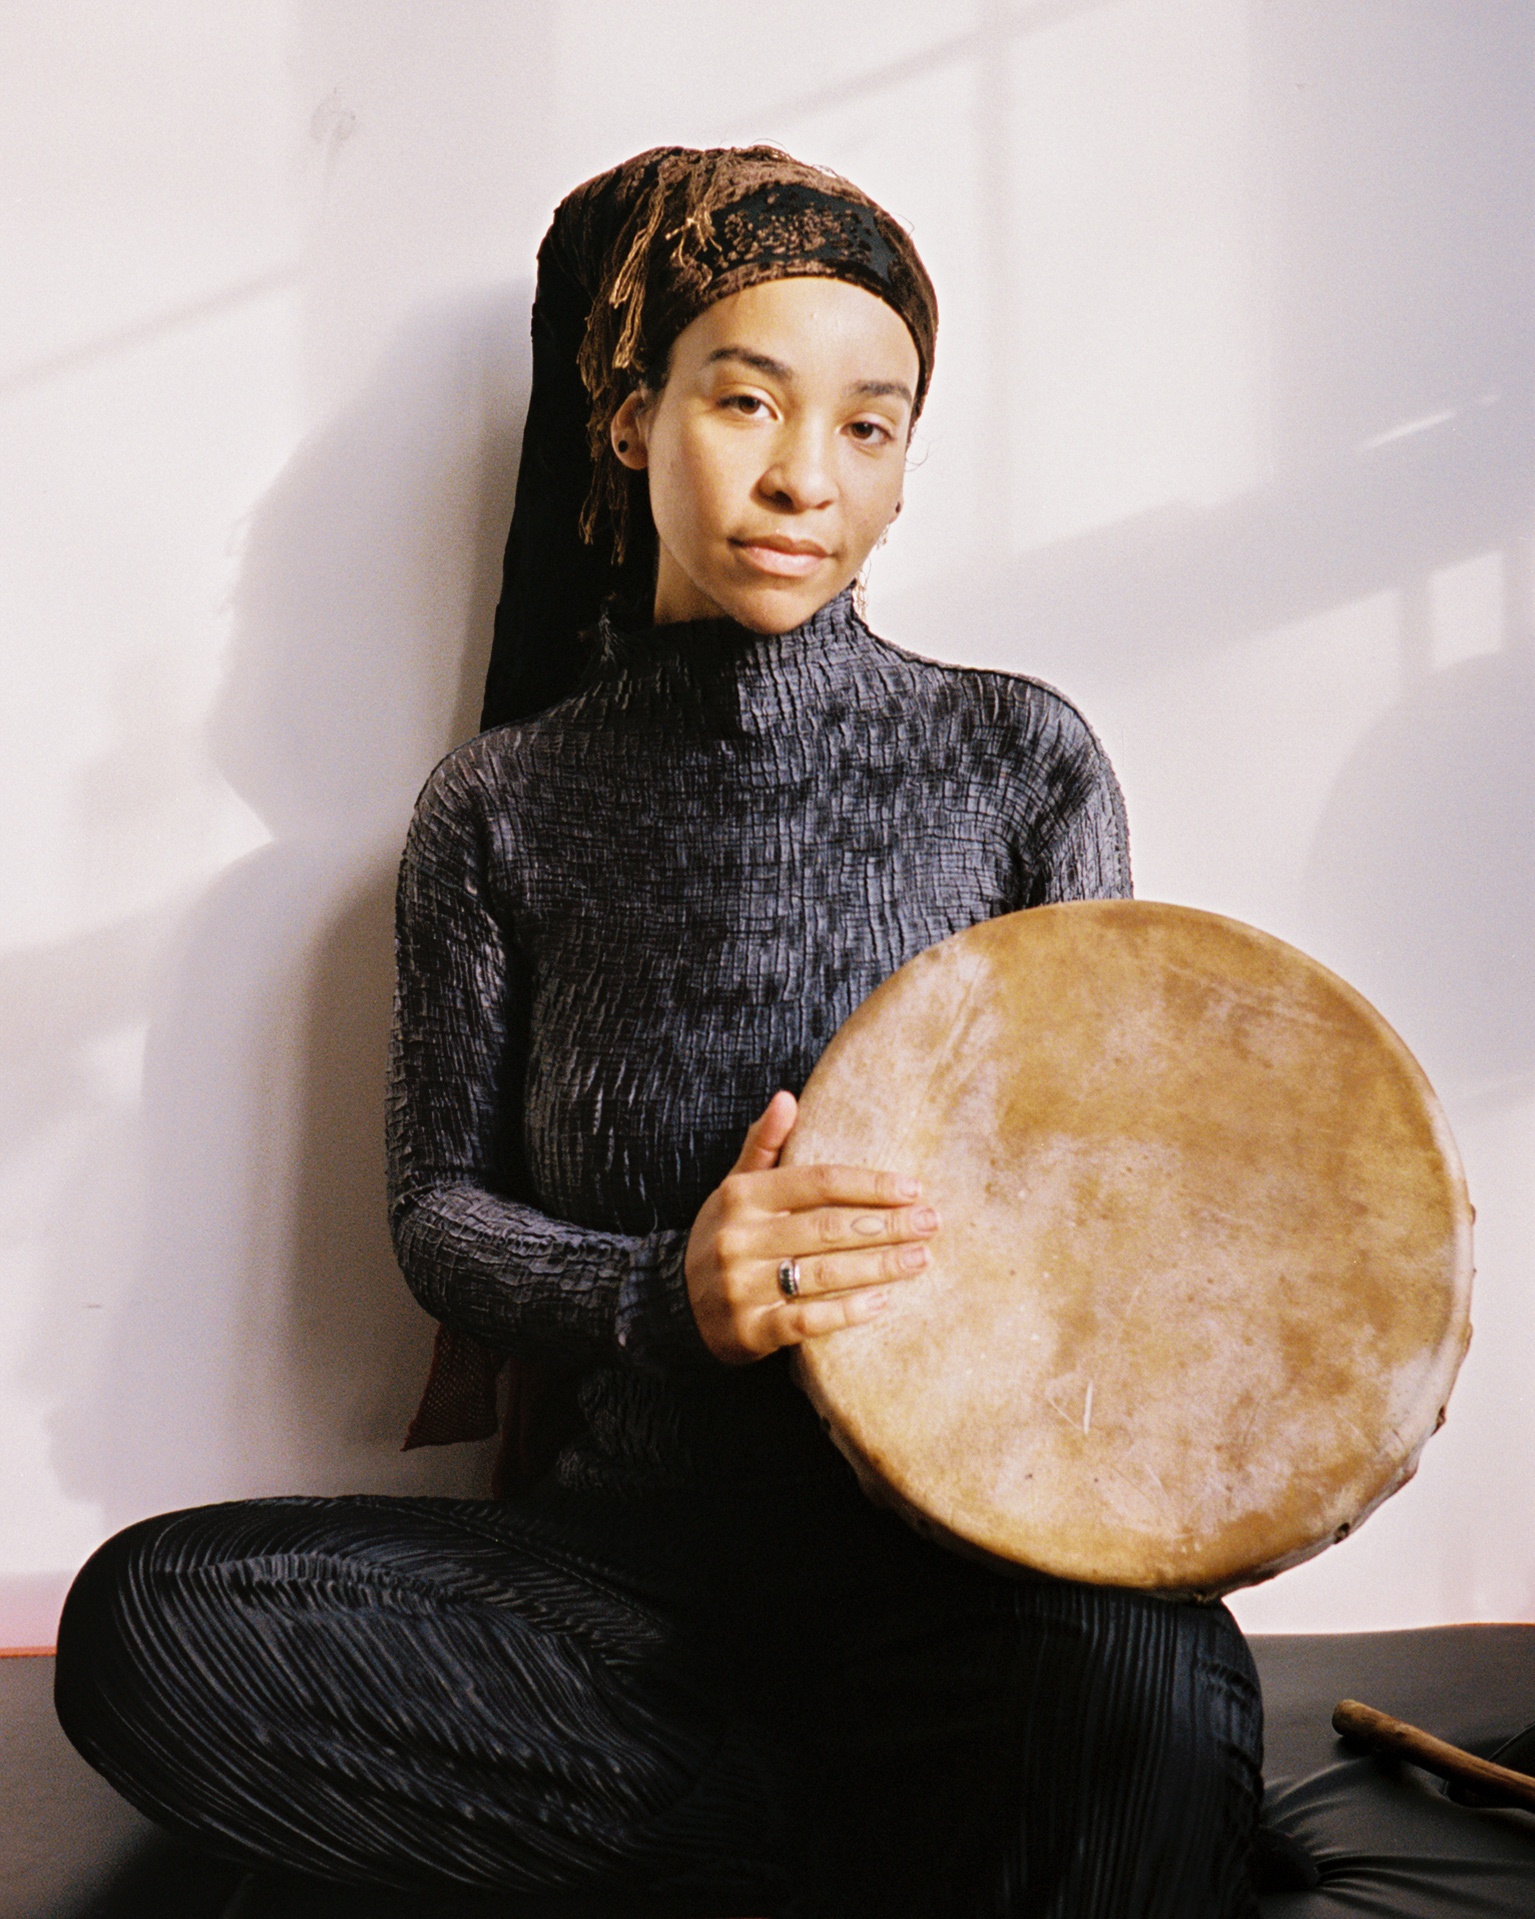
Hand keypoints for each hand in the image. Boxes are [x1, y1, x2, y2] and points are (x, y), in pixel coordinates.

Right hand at [685, 1090, 937, 1364]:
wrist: (674, 1306)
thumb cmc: (722, 1236)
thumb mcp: (735, 1188)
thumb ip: (764, 1145)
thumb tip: (787, 1097)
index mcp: (742, 1197)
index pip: (817, 1181)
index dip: (868, 1184)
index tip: (912, 1188)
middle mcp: (740, 1238)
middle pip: (828, 1227)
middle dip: (887, 1225)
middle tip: (931, 1223)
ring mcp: (742, 1286)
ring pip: (823, 1273)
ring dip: (879, 1266)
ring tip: (920, 1259)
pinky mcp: (750, 1330)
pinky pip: (807, 1320)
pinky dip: (847, 1312)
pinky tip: (883, 1304)